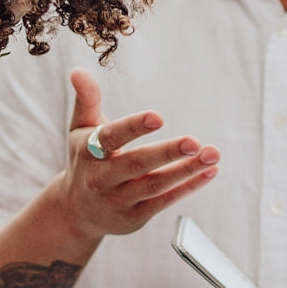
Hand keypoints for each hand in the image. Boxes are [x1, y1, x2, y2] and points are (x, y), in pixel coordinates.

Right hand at [55, 69, 219, 239]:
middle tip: (195, 141)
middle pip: (137, 165)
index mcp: (89, 151)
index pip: (111, 137)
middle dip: (167, 153)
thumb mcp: (80, 129)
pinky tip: (209, 172)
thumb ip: (86, 99)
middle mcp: (102, 178)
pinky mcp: (135, 217)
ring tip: (211, 154)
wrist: (75, 212)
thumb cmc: (84, 160)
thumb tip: (78, 70)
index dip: (134, 127)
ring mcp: (119, 200)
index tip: (158, 116)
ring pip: (155, 186)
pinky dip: (188, 187)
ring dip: (186, 171)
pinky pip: (164, 202)